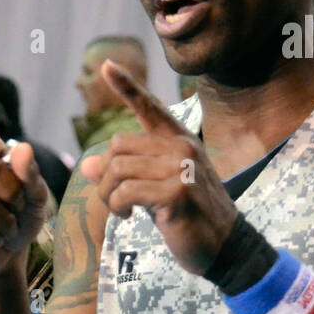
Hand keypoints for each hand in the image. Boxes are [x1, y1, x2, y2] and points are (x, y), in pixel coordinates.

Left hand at [80, 61, 237, 275]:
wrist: (226, 248)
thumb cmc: (190, 218)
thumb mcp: (155, 190)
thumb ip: (126, 173)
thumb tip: (87, 165)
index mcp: (180, 141)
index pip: (150, 107)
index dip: (126, 86)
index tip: (105, 66)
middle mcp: (183, 147)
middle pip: (118, 145)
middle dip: (105, 176)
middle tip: (114, 199)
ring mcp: (182, 167)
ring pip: (117, 169)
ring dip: (109, 195)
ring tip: (122, 209)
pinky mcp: (177, 191)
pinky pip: (125, 191)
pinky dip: (117, 206)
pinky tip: (129, 216)